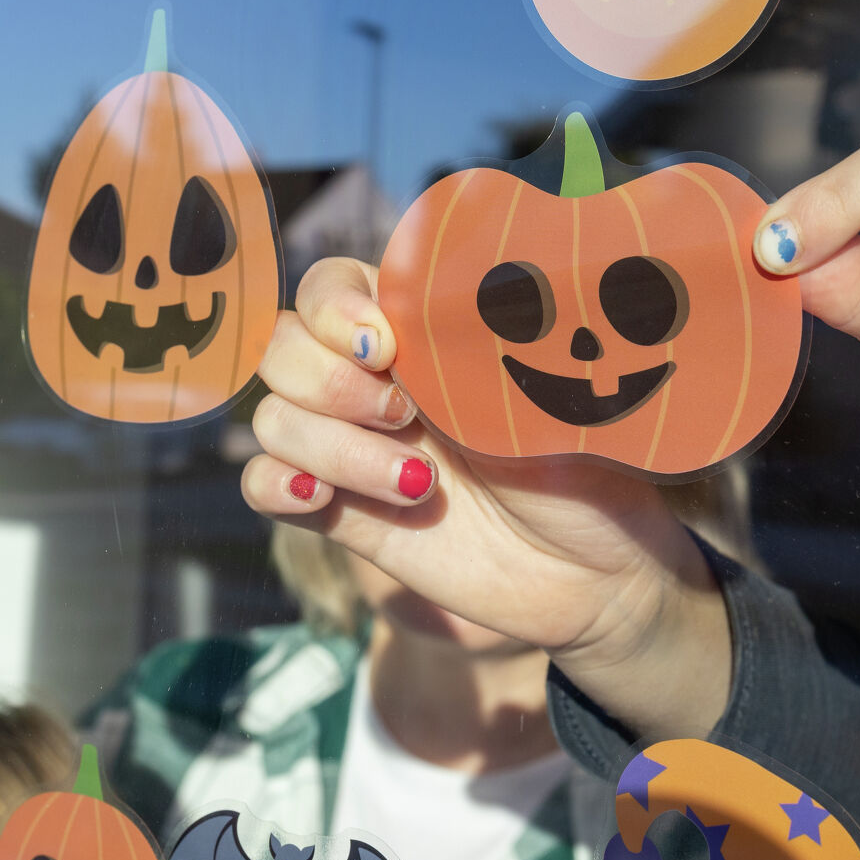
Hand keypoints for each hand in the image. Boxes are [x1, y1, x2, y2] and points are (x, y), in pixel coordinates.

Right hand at [244, 258, 731, 738]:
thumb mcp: (541, 391)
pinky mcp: (340, 512)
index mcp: (420, 332)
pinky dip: (275, 484)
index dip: (337, 307)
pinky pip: (262, 483)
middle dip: (329, 381)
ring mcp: (352, 447)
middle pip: (283, 347)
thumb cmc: (587, 466)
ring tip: (417, 485)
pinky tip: (320, 500)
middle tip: (405, 417)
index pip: (331, 285)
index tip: (387, 346)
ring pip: (274, 419)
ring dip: (333, 449)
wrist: (597, 573)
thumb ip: (471, 344)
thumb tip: (412, 309)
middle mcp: (374, 382)